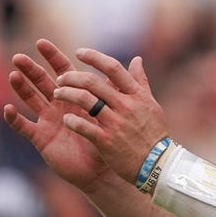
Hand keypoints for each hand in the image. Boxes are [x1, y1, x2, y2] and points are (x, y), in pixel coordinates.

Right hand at [4, 39, 110, 191]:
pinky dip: (15, 119)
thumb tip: (137, 59)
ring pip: (31, 100)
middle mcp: (60, 106)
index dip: (52, 57)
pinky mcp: (42, 138)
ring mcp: (49, 121)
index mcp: (77, 96)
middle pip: (42, 83)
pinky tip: (8, 108)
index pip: (63, 71)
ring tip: (14, 75)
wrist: (105, 169)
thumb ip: (123, 85)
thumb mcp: (117, 109)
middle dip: (31, 69)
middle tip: (18, 57)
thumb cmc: (110, 139)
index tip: (41, 42)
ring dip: (21, 88)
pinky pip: (25, 127)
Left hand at [51, 47, 171, 184]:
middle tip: (61, 78)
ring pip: (86, 101)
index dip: (94, 57)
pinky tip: (66, 119)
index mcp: (136, 95)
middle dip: (73, 77)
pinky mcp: (107, 141)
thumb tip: (137, 59)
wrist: (158, 164)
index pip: (113, 68)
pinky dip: (72, 121)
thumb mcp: (150, 104)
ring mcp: (116, 123)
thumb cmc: (154, 133)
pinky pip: (84, 127)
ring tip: (57, 94)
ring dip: (68, 94)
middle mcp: (126, 106)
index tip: (79, 52)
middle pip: (93, 83)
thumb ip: (140, 81)